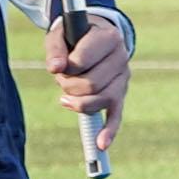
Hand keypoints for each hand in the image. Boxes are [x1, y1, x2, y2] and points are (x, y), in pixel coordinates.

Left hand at [50, 9, 134, 127]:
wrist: (95, 35)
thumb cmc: (74, 35)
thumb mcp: (61, 34)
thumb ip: (56, 50)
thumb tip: (56, 68)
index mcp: (109, 38)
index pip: (82, 61)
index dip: (66, 67)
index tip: (58, 65)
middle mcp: (121, 58)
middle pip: (91, 84)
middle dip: (69, 85)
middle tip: (61, 78)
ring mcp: (123, 78)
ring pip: (100, 100)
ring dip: (77, 101)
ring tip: (66, 95)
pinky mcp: (120, 94)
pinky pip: (116, 114)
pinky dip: (109, 130)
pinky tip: (101, 144)